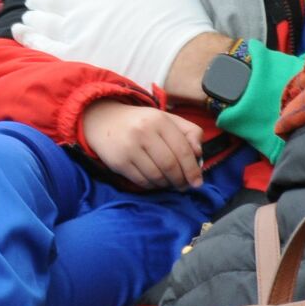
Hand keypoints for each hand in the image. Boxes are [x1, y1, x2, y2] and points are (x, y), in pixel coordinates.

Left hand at [13, 0, 215, 91]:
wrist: (179, 58)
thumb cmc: (176, 16)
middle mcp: (84, 9)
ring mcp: (77, 35)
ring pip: (43, 22)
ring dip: (32, 18)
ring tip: (26, 18)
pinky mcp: (77, 59)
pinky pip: (44, 48)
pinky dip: (29, 39)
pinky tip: (21, 36)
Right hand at [81, 102, 203, 191]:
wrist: (105, 120)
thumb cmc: (143, 122)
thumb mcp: (167, 119)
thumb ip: (189, 131)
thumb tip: (199, 154)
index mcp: (160, 120)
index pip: (183, 150)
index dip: (193, 169)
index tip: (197, 182)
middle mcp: (144, 132)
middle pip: (170, 166)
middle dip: (181, 180)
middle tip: (184, 186)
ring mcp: (129, 148)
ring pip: (156, 176)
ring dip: (167, 184)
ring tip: (169, 182)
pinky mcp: (119, 162)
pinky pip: (142, 181)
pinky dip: (152, 185)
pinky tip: (155, 181)